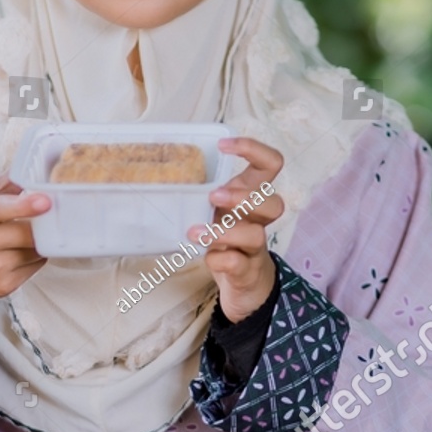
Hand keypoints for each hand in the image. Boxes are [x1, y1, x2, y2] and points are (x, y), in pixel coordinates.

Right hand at [0, 174, 50, 346]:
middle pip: (28, 233)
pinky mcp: (3, 287)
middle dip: (41, 224)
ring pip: (36, 250)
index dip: (24, 205)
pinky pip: (35, 266)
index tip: (45, 201)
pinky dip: (33, 257)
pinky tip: (16, 253)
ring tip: (22, 237)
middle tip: (47, 215)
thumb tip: (28, 171)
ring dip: (37, 241)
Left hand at [188, 137, 284, 322]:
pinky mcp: (246, 271)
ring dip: (224, 230)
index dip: (254, 150)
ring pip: (256, 235)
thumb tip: (156, 171)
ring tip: (195, 232)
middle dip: (243, 197)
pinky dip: (220, 258)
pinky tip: (207, 256)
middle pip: (275, 203)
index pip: (271, 165)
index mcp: (252, 197)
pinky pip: (238, 263)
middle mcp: (258, 221)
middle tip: (213, 197)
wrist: (244, 285)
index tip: (223, 146)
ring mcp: (254, 248)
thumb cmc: (226, 237)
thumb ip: (202, 192)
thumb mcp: (218, 210)